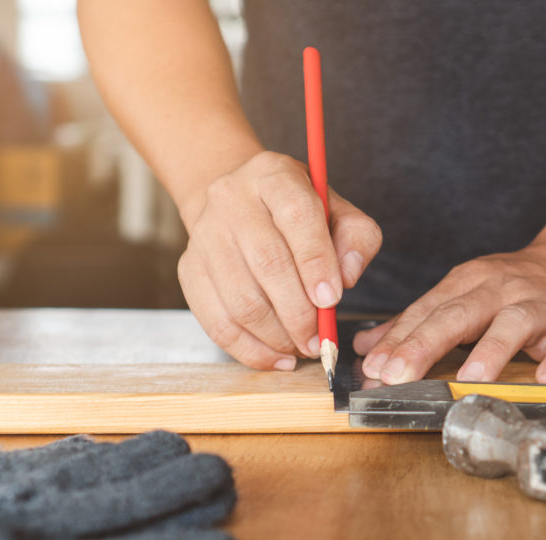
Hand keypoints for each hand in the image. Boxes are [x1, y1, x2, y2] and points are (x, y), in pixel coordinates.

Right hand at [179, 151, 381, 369]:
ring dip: (277, 335)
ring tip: (302, 348)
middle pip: (267, 263)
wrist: (240, 204)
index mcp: (275, 176)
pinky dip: (249, 348)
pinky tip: (277, 357)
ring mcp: (204, 234)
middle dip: (299, 312)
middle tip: (320, 339)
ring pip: (240, 298)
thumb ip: (356, 238)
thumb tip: (347, 277)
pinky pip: (215, 320)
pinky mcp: (189, 268)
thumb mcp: (338, 211)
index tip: (331, 299)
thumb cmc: (298, 213)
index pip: (297, 216)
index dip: (316, 262)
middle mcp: (232, 198)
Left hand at [353, 242, 545, 384]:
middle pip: (460, 314)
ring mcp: (542, 307)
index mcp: (470, 283)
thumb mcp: (465, 295)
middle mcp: (502, 290)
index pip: (427, 311)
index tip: (372, 368)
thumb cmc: (517, 288)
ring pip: (514, 324)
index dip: (398, 340)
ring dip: (492, 351)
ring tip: (470, 378)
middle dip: (425, 344)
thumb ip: (418, 322)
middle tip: (397, 375)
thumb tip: (367, 348)